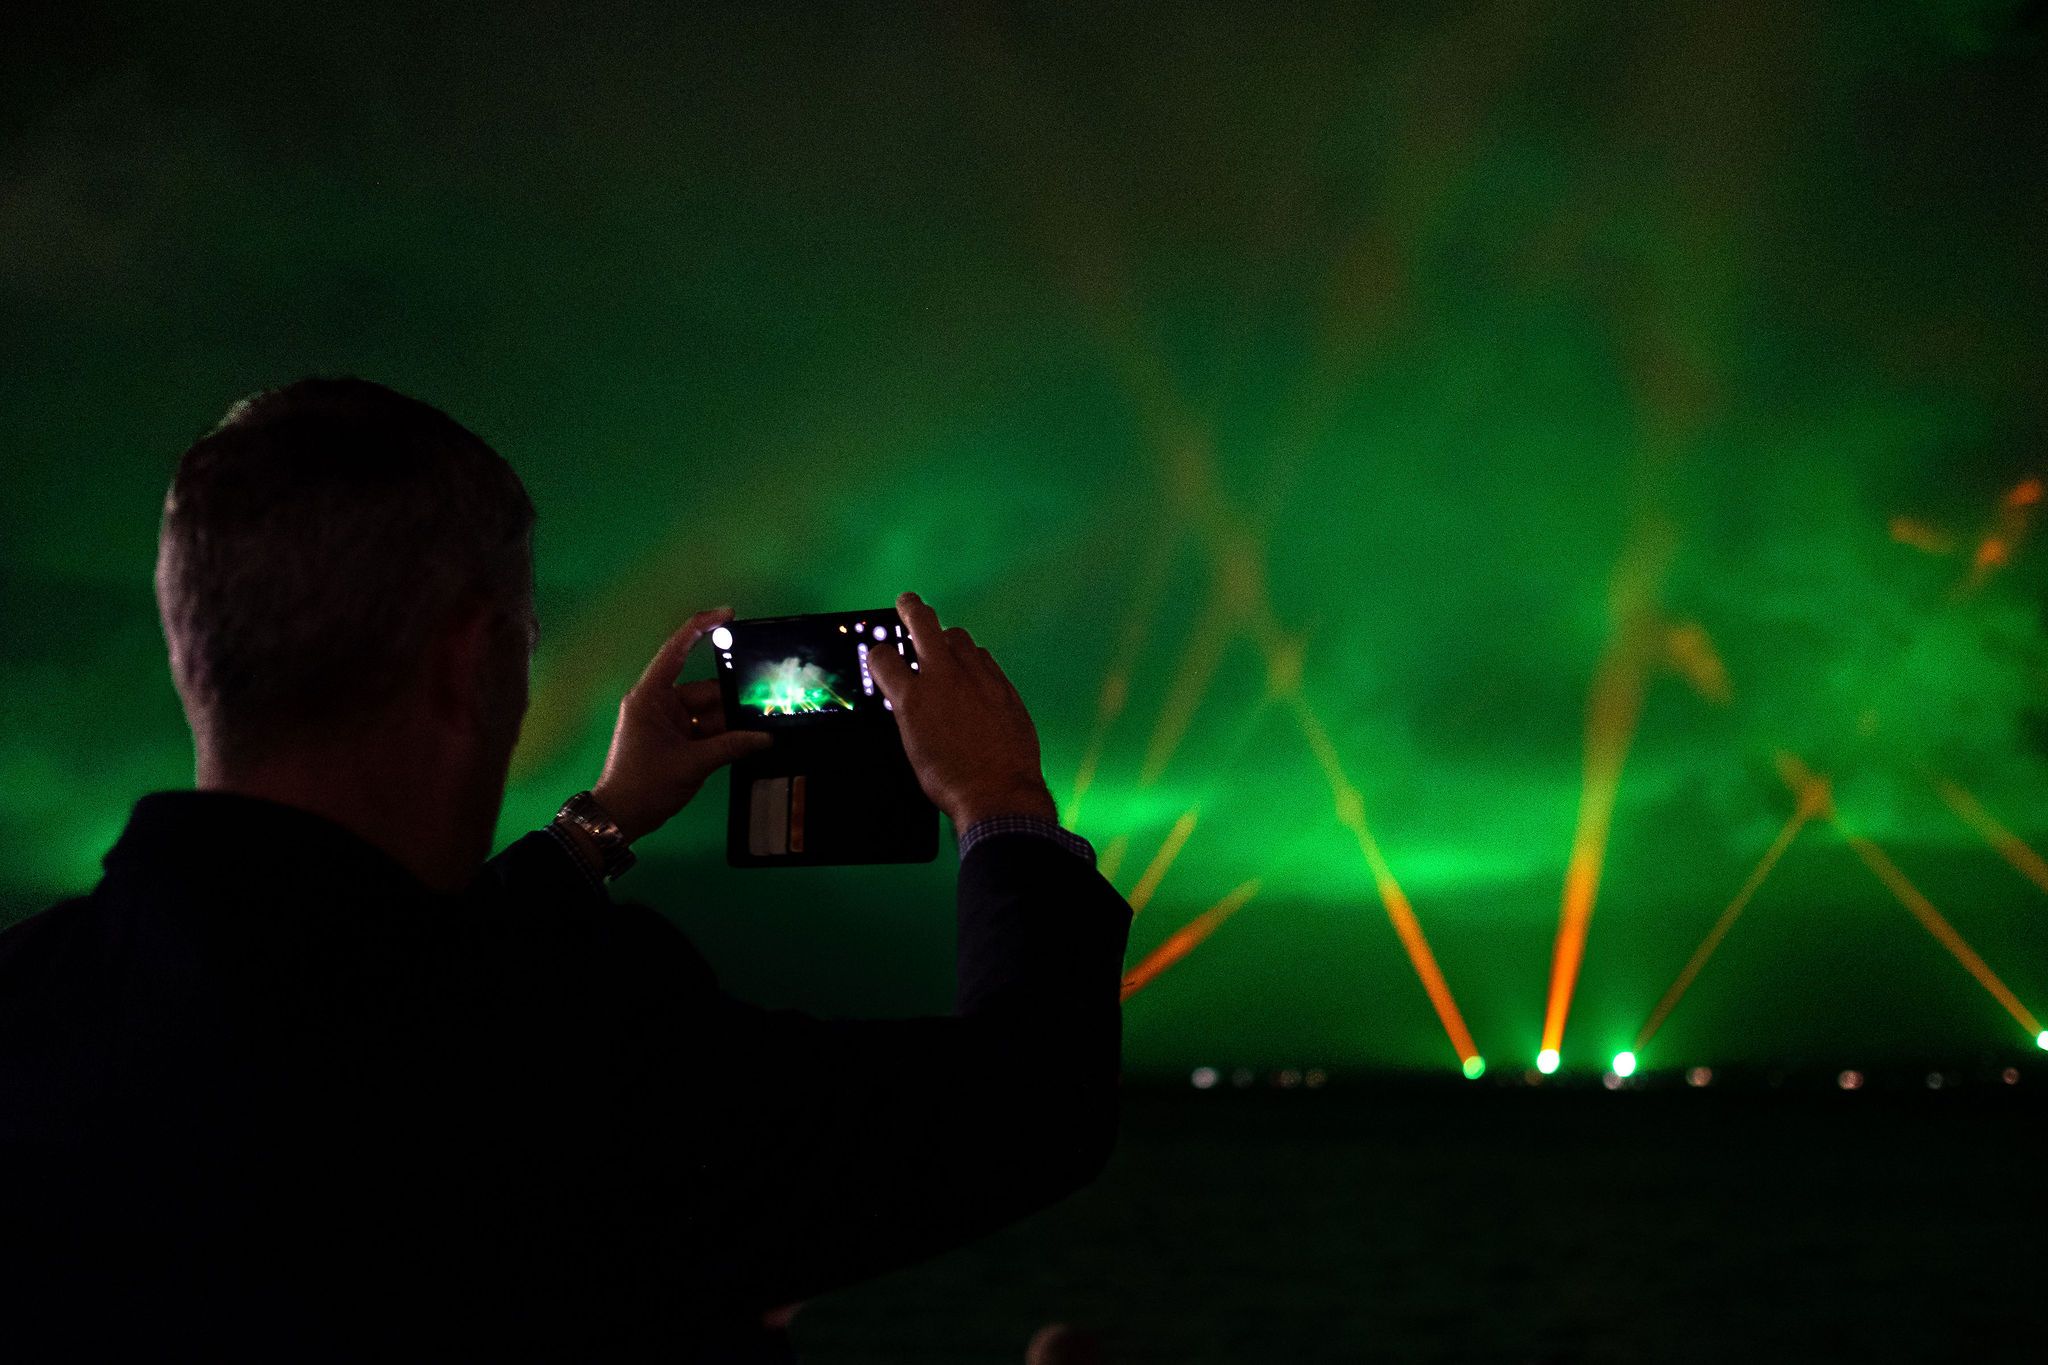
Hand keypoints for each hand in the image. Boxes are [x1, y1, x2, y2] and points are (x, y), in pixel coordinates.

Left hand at [592, 607, 773, 843]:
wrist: (621, 818)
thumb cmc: (644, 785)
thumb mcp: (692, 764)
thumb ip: (731, 746)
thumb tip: (765, 738)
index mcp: (650, 696)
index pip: (676, 650)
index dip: (701, 628)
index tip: (728, 615)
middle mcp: (658, 703)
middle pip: (704, 690)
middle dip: (732, 699)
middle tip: (765, 699)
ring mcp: (666, 721)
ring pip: (708, 711)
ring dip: (731, 722)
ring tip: (762, 726)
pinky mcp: (674, 739)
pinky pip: (704, 728)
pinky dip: (723, 734)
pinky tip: (748, 739)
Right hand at [865, 591, 1058, 828]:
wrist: (998, 794)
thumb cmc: (950, 780)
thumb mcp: (913, 746)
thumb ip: (909, 712)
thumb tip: (907, 698)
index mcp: (913, 696)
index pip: (883, 657)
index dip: (878, 654)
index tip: (880, 654)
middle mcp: (945, 677)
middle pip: (924, 624)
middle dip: (911, 609)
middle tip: (907, 602)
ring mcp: (979, 678)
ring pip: (960, 637)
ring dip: (948, 639)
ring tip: (945, 648)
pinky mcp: (1004, 687)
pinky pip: (986, 660)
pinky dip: (975, 661)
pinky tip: (974, 673)